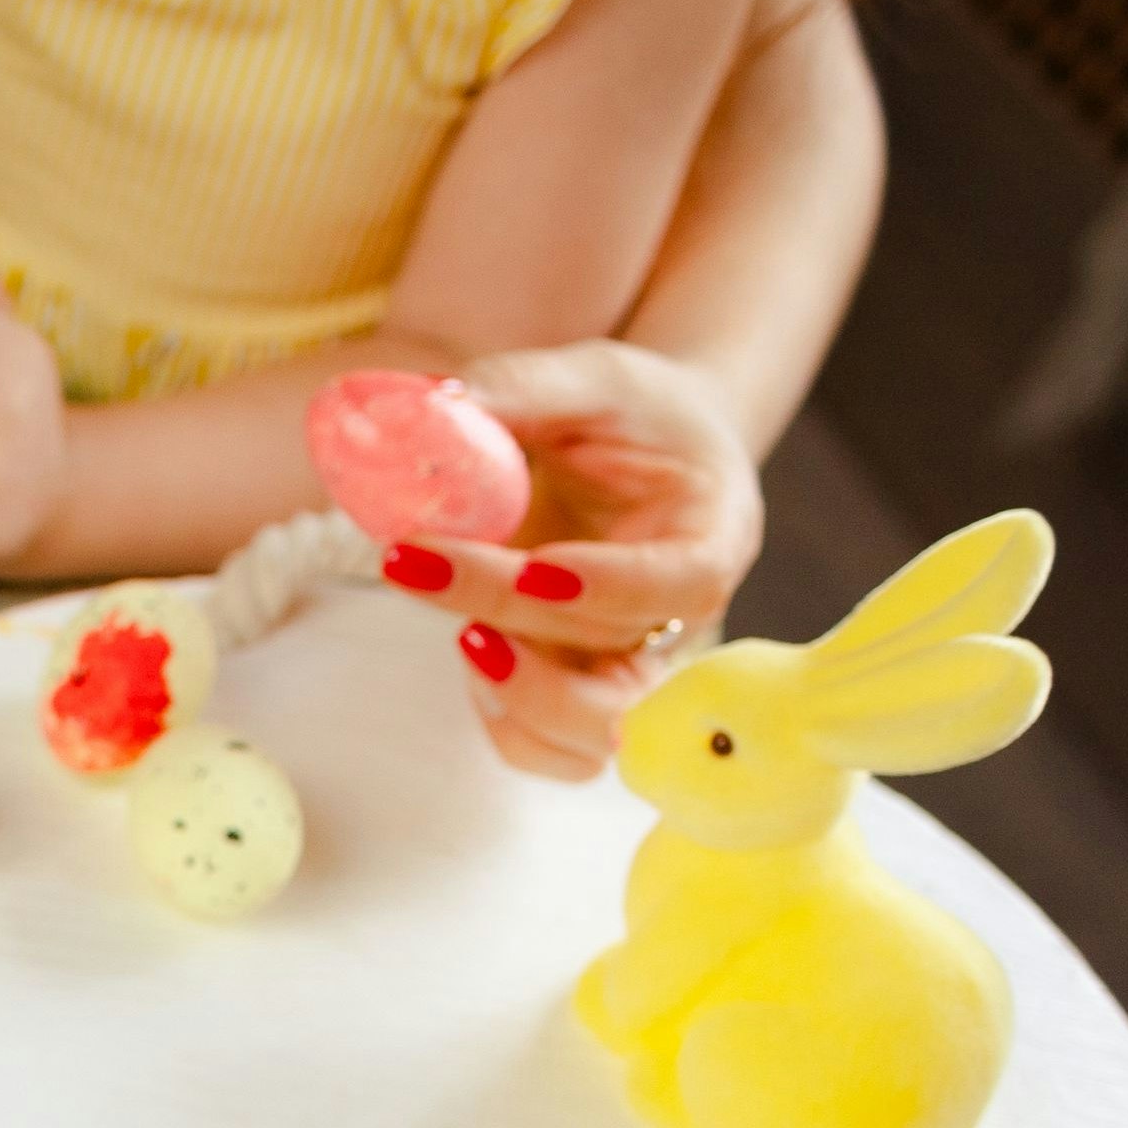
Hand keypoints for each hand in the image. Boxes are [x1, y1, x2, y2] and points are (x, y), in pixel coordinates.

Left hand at [371, 340, 759, 779]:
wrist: (648, 450)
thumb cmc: (632, 413)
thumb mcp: (592, 378)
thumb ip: (523, 389)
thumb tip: (431, 408)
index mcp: (712, 533)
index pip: (682, 581)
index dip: (609, 584)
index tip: (535, 564)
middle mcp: (683, 617)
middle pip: (622, 659)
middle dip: (515, 619)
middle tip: (415, 561)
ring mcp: (635, 663)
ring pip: (597, 736)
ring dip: (517, 695)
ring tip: (459, 630)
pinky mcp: (584, 687)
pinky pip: (555, 750)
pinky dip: (507, 725)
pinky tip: (472, 652)